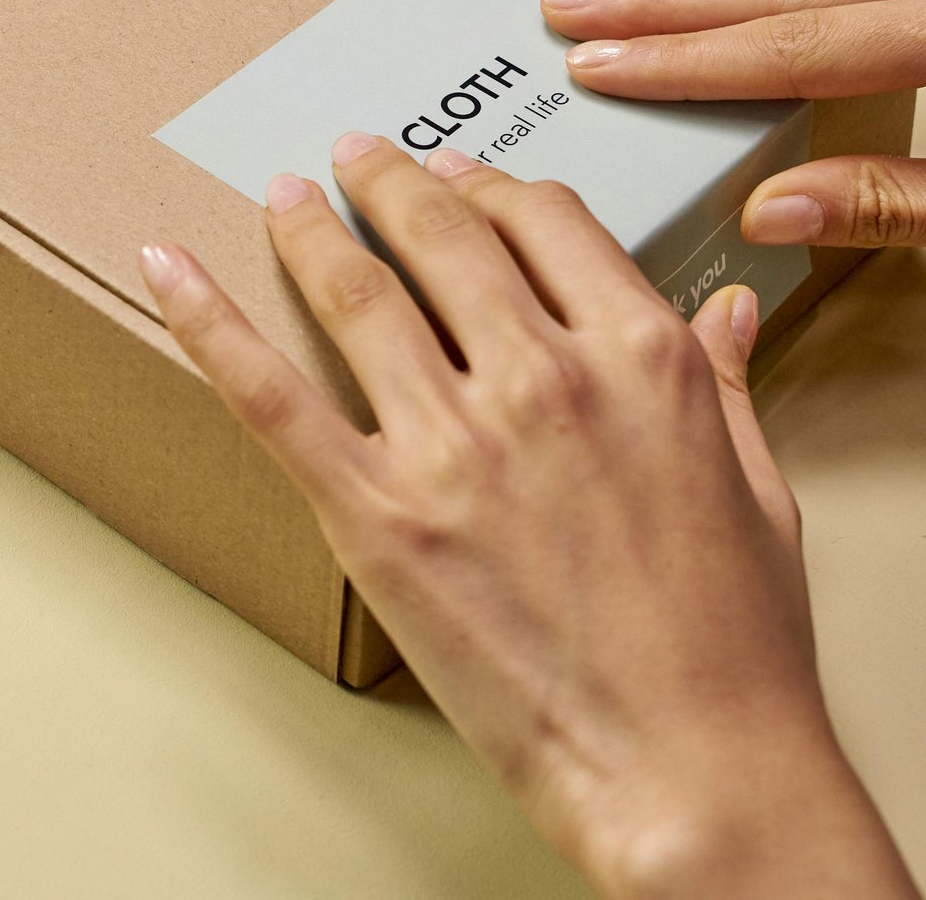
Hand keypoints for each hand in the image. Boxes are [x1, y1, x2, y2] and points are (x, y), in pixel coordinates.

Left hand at [139, 137, 914, 899]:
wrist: (693, 770)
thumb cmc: (734, 651)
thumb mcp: (756, 491)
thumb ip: (721, 383)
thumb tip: (726, 308)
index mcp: (641, 359)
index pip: (548, 224)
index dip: (493, 186)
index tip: (462, 174)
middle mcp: (545, 378)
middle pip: (445, 236)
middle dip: (393, 181)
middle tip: (356, 155)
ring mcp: (454, 444)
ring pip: (357, 292)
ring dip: (309, 227)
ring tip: (286, 195)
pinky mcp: (377, 515)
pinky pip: (269, 394)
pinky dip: (208, 320)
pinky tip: (169, 267)